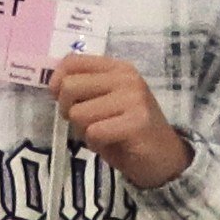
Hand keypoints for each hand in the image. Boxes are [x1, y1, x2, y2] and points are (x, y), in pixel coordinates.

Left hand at [50, 52, 190, 192]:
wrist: (165, 158)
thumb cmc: (128, 130)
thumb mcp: (106, 102)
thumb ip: (85, 89)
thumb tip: (53, 85)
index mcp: (118, 68)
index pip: (72, 61)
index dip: (57, 81)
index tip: (62, 100)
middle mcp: (126, 78)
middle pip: (69, 87)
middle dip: (68, 110)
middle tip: (85, 123)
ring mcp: (133, 98)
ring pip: (78, 113)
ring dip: (84, 131)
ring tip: (104, 134)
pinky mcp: (137, 122)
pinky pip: (93, 132)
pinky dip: (96, 144)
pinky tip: (113, 143)